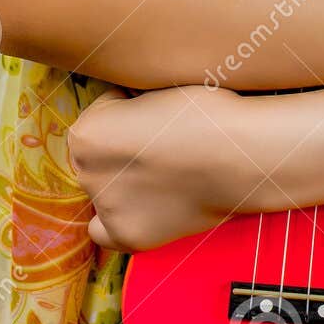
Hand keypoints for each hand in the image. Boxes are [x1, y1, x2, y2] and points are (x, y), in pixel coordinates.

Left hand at [67, 85, 248, 251]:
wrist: (237, 155)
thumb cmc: (204, 113)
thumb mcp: (152, 87)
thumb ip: (125, 106)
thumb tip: (125, 114)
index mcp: (87, 133)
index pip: (100, 114)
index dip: (130, 109)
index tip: (155, 112)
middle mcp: (87, 174)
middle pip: (98, 155)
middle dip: (123, 147)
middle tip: (162, 144)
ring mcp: (107, 208)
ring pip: (103, 190)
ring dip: (123, 181)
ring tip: (163, 172)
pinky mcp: (129, 235)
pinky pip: (103, 232)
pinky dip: (114, 221)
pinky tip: (141, 205)